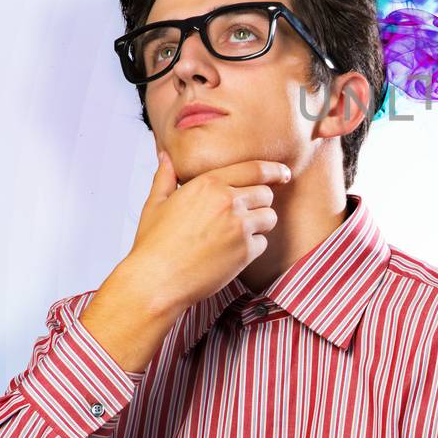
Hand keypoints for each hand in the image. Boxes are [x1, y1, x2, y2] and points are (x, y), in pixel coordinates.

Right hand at [121, 151, 291, 310]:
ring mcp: (239, 226)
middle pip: (266, 193)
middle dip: (260, 202)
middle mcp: (228, 200)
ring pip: (269, 217)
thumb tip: (165, 157)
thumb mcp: (155, 204)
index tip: (284, 173)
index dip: (274, 170)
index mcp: (208, 183)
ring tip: (236, 235)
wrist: (156, 281)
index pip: (255, 169)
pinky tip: (230, 253)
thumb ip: (165, 177)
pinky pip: (263, 243)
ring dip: (259, 224)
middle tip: (243, 215)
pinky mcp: (245, 251)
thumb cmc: (154, 244)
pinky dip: (252, 248)